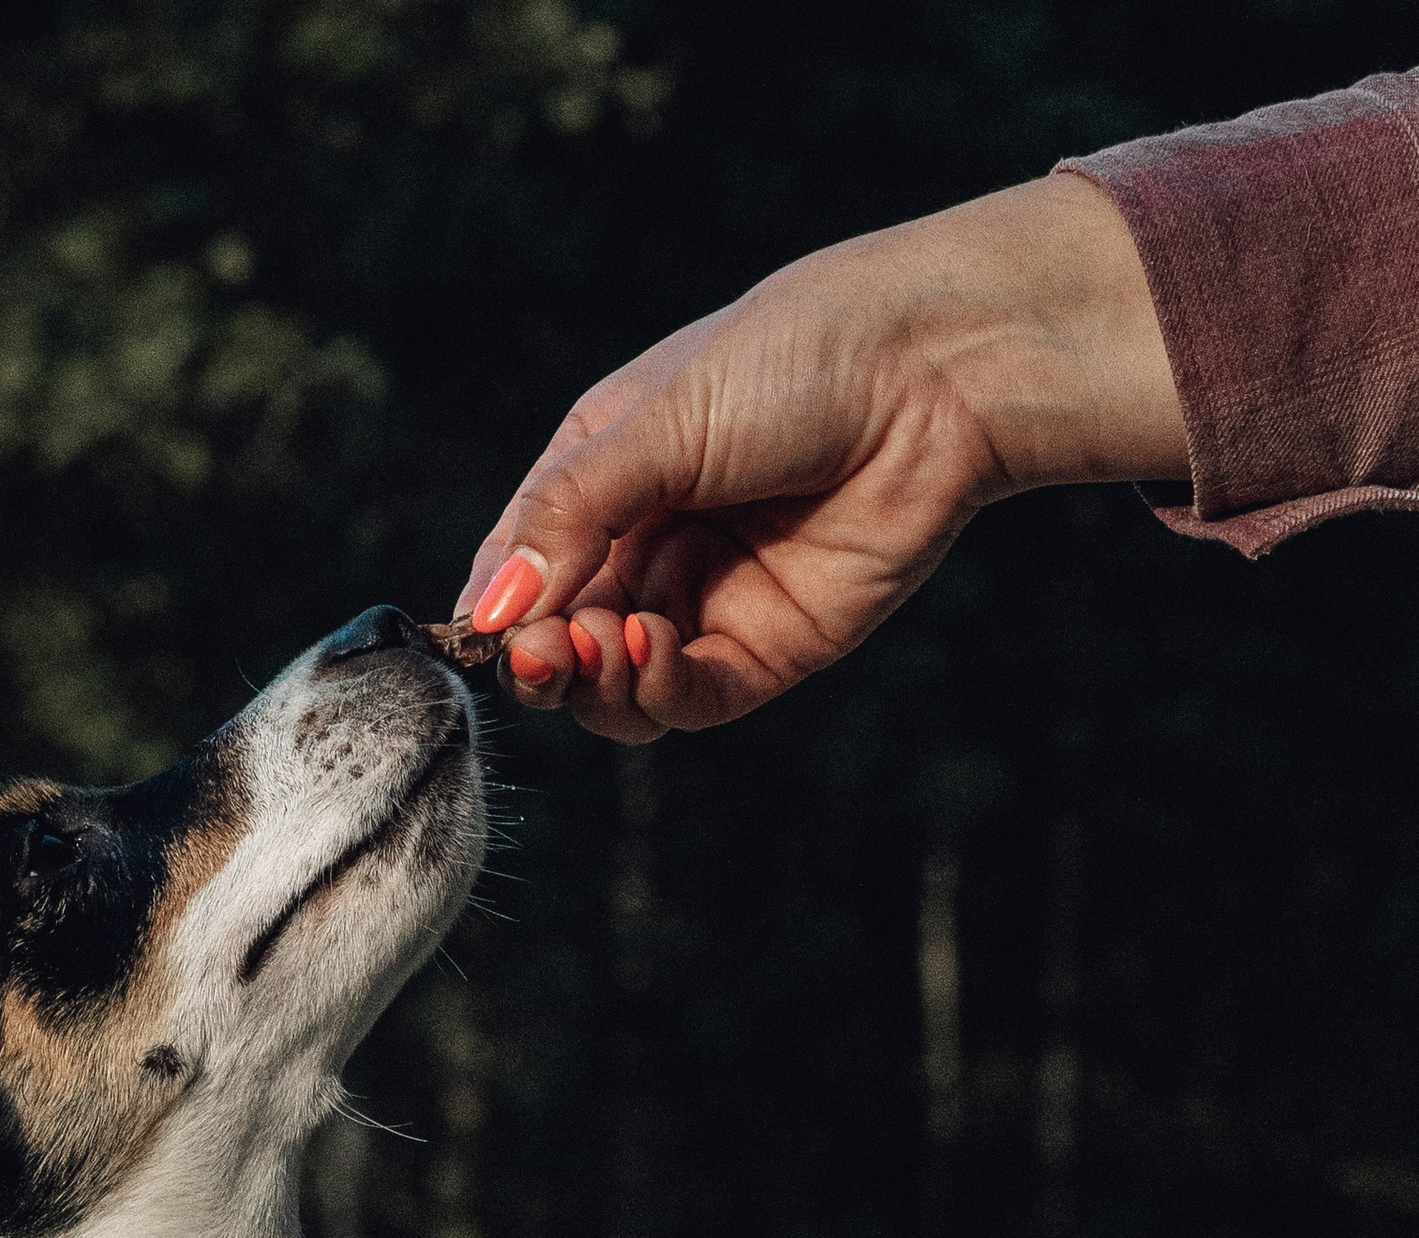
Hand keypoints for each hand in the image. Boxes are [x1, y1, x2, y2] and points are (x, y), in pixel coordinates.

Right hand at [455, 174, 1187, 740]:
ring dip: (595, 680)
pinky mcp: (768, 648)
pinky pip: (688, 698)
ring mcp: (708, 600)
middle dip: (543, 655)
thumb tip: (488, 608)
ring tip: (601, 644)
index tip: (485, 629)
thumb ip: (568, 513)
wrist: (933, 374)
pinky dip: (656, 688)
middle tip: (543, 652)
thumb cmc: (796, 358)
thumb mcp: (655, 421)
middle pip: (564, 638)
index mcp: (608, 472)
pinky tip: (651, 648)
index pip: (524, 567)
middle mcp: (650, 542)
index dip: (499, 609)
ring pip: (618, 683)